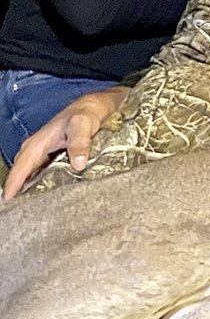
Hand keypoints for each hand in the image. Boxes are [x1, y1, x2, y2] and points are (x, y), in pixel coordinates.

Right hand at [3, 85, 127, 199]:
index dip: (13, 183)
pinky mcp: (51, 157)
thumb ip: (80, 143)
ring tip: (27, 207)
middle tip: (16, 209)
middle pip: (20, 173)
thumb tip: (78, 164)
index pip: (21, 166)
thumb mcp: (82, 125)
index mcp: (37, 143)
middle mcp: (35, 150)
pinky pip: (39, 173)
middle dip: (16, 189)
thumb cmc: (84, 115)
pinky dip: (38, 183)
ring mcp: (42, 154)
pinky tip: (43, 195)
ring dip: (26, 188)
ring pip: (29, 174)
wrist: (91, 108)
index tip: (8, 199)